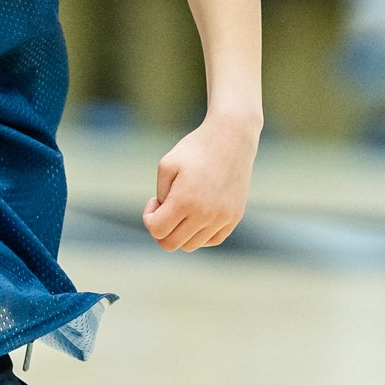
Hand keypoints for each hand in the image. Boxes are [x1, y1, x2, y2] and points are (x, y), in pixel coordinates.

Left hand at [143, 113, 256, 250]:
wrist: (232, 138)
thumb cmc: (195, 149)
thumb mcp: (167, 165)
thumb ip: (159, 196)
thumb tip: (163, 218)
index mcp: (185, 201)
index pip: (157, 231)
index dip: (149, 218)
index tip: (155, 200)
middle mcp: (205, 214)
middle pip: (172, 244)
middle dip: (162, 229)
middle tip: (165, 208)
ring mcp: (222, 218)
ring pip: (191, 245)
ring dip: (180, 232)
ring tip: (182, 209)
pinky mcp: (234, 217)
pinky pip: (211, 240)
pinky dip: (199, 235)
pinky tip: (196, 215)